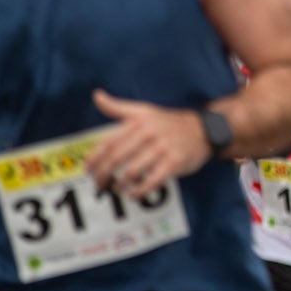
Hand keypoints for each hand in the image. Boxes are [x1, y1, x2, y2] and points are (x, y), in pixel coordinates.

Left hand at [85, 90, 211, 194]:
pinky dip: (140, 190)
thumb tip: (97, 96)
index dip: (95, 158)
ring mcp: (162, 148)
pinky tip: (133, 194)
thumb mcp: (144, 110)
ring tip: (114, 190)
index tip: (87, 170)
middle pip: (117, 158)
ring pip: (133, 171)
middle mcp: (149, 134)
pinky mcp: (175, 162)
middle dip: (104, 174)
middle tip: (98, 185)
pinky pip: (153, 180)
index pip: (109, 142)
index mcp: (138, 122)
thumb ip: (117, 107)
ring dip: (120, 184)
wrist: (203, 129)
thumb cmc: (168, 122)